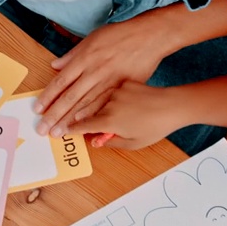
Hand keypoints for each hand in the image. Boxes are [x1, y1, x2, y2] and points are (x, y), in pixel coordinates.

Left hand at [35, 19, 169, 136]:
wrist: (147, 37)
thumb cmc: (119, 35)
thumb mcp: (92, 38)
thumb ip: (73, 55)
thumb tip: (56, 66)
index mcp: (84, 59)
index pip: (61, 81)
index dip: (48, 97)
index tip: (38, 109)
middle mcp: (94, 72)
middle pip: (70, 97)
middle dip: (55, 115)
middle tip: (43, 129)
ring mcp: (108, 82)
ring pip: (85, 104)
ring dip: (70, 120)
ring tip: (59, 132)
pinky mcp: (121, 88)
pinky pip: (104, 105)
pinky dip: (93, 116)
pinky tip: (82, 126)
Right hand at [67, 81, 184, 148]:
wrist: (173, 105)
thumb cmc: (155, 127)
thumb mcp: (134, 142)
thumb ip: (111, 142)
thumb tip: (95, 141)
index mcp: (109, 121)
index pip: (82, 125)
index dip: (69, 128)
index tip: (58, 130)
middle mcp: (108, 104)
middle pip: (83, 109)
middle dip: (66, 115)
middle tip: (53, 119)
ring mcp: (115, 91)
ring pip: (95, 97)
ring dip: (86, 102)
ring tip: (74, 105)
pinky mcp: (123, 83)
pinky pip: (108, 89)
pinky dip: (105, 93)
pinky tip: (99, 93)